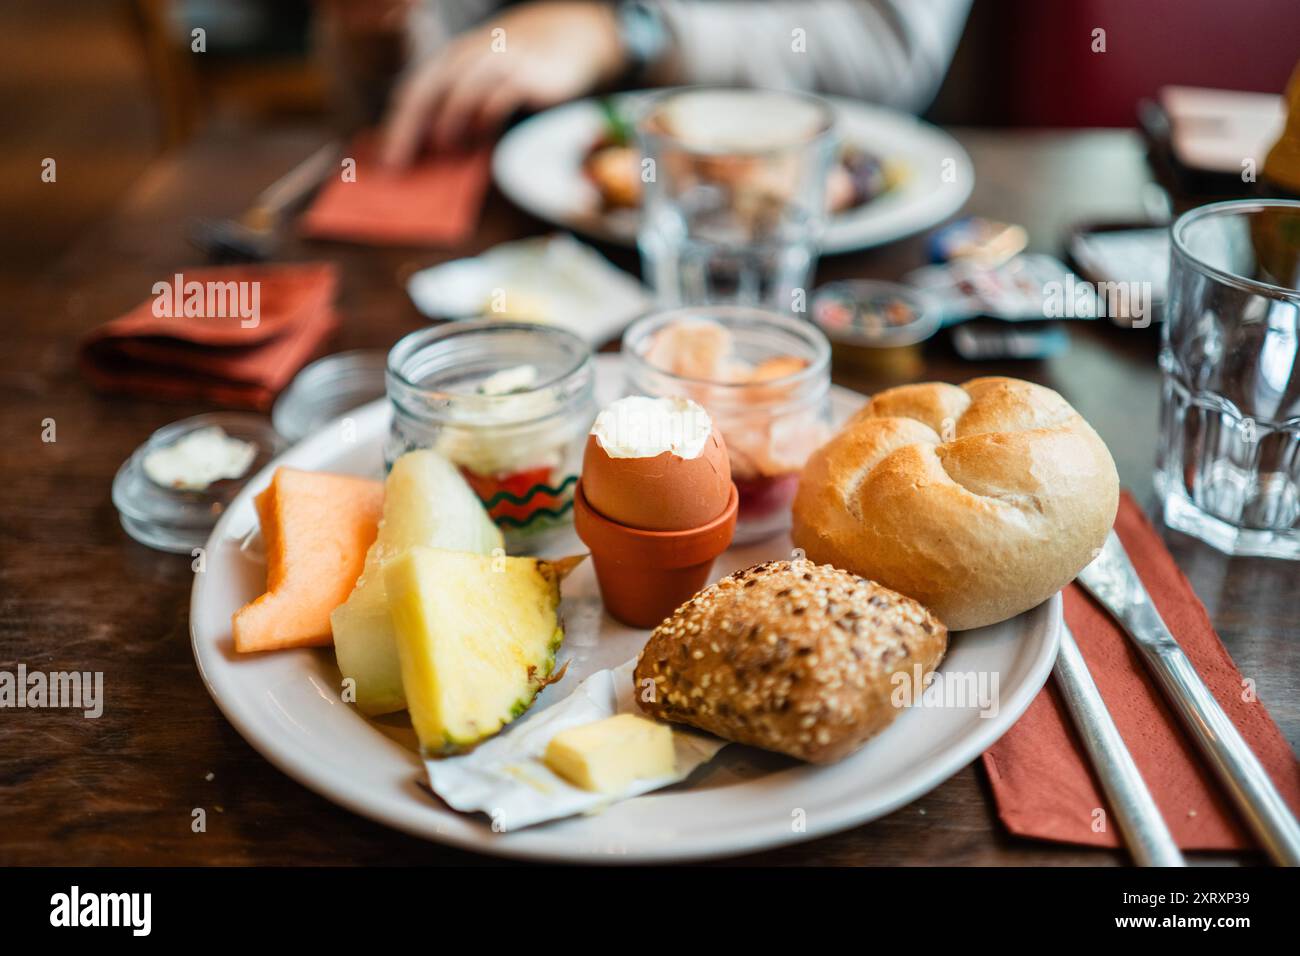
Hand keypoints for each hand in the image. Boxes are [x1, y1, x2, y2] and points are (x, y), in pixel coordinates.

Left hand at [381, 2, 625, 166]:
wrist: (568, 39)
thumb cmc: (518, 71)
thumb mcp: (483, 79)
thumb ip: (459, 106)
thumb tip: (433, 154)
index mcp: (453, 60)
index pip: (416, 91)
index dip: (398, 125)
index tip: (389, 161)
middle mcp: (470, 57)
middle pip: (429, 91)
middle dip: (411, 128)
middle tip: (401, 161)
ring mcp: (497, 62)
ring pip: (461, 90)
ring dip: (448, 121)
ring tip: (443, 147)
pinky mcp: (525, 74)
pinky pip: (498, 96)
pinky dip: (485, 118)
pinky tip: (480, 135)